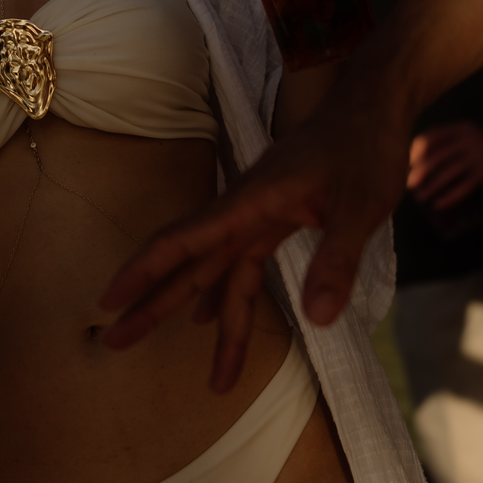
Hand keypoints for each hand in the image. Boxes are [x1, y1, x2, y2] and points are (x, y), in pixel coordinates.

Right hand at [100, 70, 407, 391]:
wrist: (373, 107)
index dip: (143, 272)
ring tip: (209, 376)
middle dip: (154, 305)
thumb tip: (317, 320)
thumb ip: (336, 259)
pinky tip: (212, 318)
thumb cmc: (365, 148)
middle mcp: (243, 210)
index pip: (182, 240)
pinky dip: (229, 294)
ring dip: (202, 314)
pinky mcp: (276, 217)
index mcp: (250, 202)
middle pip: (188, 263)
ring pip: (219, 271)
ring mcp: (258, 214)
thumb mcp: (361, 205)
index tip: (109, 300)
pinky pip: (242, 262)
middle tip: (116, 344)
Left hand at [407, 121, 482, 210]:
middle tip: (411, 184)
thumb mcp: (468, 136)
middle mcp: (468, 139)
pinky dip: (449, 197)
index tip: (410, 163)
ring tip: (421, 197)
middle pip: (436, 156)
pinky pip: (463, 187)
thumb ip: (448, 142)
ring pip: (447, 173)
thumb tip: (419, 160)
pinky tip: (439, 204)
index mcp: (460, 128)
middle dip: (420, 172)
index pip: (431, 136)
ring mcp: (477, 156)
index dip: (417, 150)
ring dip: (431, 187)